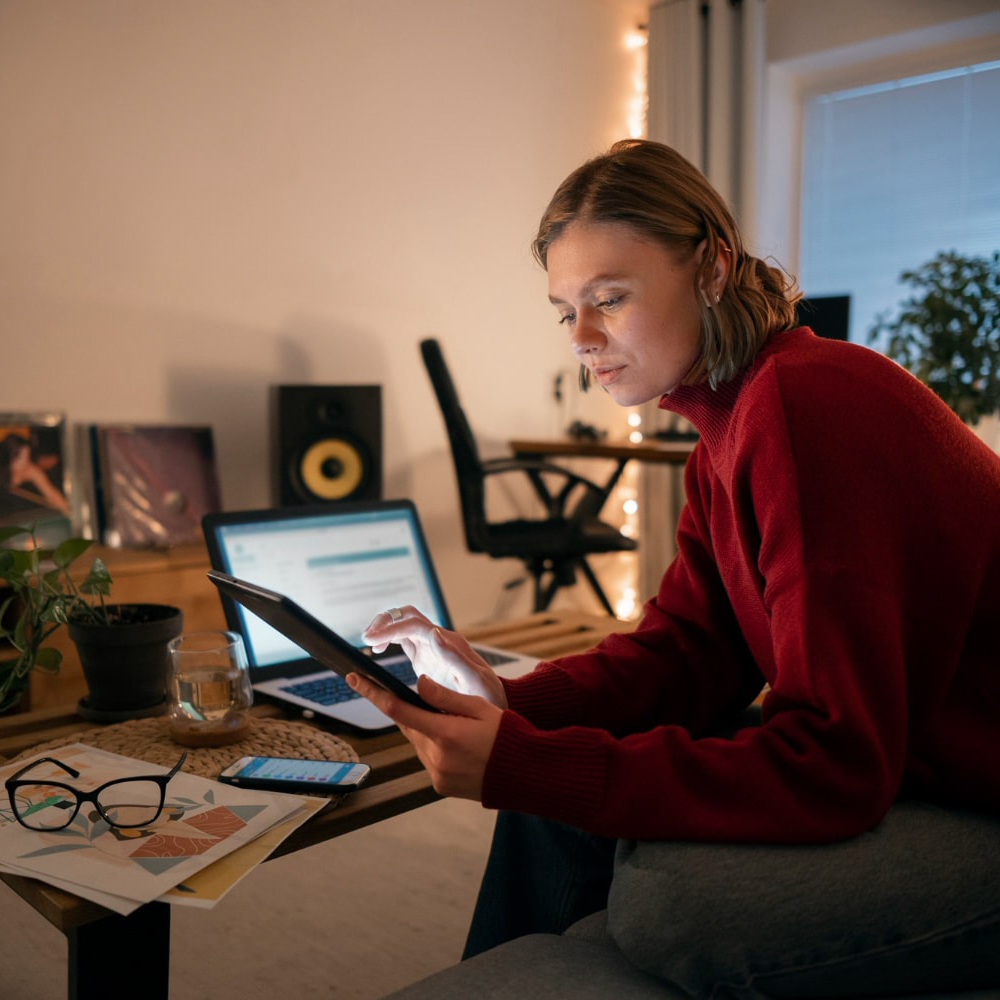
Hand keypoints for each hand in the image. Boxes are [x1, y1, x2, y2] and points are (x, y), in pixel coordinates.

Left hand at [346, 671, 501, 800]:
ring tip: (455, 728)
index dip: (373, 692)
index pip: (398, 709)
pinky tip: (457, 746)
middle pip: (407, 726)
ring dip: (425, 730)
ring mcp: (437, 775)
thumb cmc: (507, 735)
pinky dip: (433, 748)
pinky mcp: (440, 786)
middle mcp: (436, 757)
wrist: (525, 774)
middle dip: (412, 712)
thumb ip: (445, 696)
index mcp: (445, 734)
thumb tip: (418, 684)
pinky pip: (427, 760)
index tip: (355, 678)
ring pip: (417, 743)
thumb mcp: (480, 707)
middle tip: (434, 706)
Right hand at [363, 606, 506, 708]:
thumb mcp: (476, 680)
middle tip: (366, 638)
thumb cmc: (487, 694)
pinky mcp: (425, 656)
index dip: (390, 629)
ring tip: (368, 643)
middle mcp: (438, 640)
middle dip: (385, 621)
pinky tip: (376, 650)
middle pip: (407, 616)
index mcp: (448, 642)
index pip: (413, 624)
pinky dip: (387, 639)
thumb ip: (456, 657)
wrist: (493, 703)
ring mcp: (431, 646)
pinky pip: (403, 639)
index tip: (371, 639)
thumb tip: (435, 633)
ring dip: (384, 627)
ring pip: (403, 624)